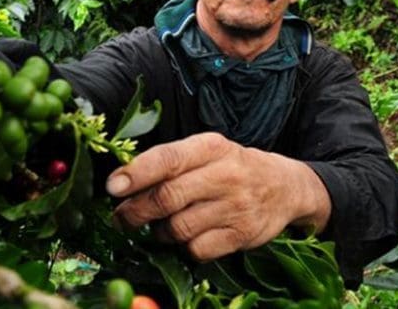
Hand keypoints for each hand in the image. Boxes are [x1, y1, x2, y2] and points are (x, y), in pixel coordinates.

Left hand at [105, 132, 330, 260]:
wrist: (286, 187)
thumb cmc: (230, 167)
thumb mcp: (204, 152)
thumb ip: (168, 162)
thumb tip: (121, 182)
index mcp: (210, 147)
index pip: (167, 159)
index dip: (136, 174)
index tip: (112, 187)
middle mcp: (225, 175)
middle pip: (168, 197)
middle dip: (135, 211)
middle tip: (120, 218)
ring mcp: (236, 207)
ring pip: (178, 227)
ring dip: (159, 231)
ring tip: (159, 225)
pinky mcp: (243, 235)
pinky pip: (198, 249)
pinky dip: (184, 247)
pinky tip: (187, 236)